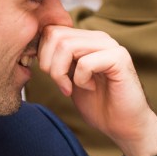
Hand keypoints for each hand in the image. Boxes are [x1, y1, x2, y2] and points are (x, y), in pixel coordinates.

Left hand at [37, 25, 156, 155]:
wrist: (124, 125)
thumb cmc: (98, 104)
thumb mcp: (68, 79)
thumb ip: (56, 61)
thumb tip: (32, 49)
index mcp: (85, 39)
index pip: (51, 30)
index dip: (41, 53)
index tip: (49, 76)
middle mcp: (98, 38)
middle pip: (55, 35)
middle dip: (48, 63)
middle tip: (60, 83)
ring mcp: (110, 46)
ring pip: (66, 46)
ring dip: (61, 72)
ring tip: (70, 87)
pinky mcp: (119, 58)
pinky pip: (85, 63)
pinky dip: (80, 80)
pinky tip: (90, 88)